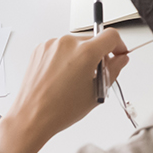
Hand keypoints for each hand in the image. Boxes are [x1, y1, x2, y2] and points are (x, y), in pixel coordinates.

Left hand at [0, 30, 129, 152]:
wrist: (32, 116)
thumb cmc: (59, 109)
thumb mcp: (96, 92)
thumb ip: (113, 70)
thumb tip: (120, 60)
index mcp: (85, 53)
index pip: (111, 36)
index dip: (119, 45)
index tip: (118, 54)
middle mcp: (67, 43)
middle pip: (94, 39)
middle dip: (100, 54)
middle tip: (97, 75)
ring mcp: (52, 45)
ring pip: (77, 43)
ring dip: (82, 55)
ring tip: (76, 79)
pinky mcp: (41, 49)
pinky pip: (61, 47)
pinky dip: (66, 57)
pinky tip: (63, 77)